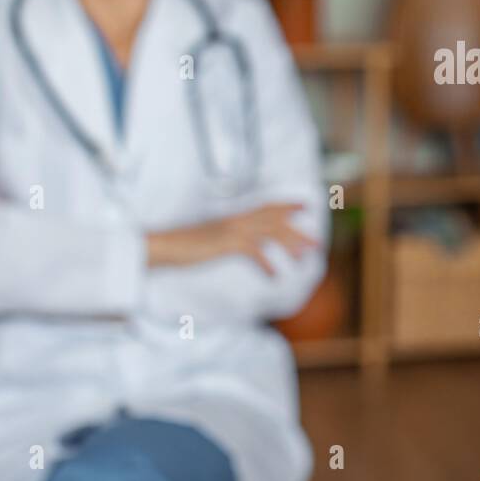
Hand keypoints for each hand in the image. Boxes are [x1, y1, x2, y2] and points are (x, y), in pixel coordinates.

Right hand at [146, 202, 319, 275]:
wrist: (161, 246)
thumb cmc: (182, 245)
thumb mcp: (209, 238)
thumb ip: (226, 238)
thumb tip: (240, 245)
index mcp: (232, 216)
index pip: (265, 206)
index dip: (286, 204)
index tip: (305, 204)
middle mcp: (235, 219)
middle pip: (273, 221)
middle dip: (297, 230)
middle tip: (317, 242)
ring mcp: (230, 229)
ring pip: (269, 232)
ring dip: (290, 244)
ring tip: (306, 256)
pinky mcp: (224, 243)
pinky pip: (252, 251)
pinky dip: (266, 263)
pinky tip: (275, 276)